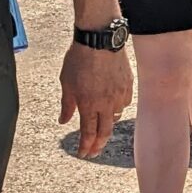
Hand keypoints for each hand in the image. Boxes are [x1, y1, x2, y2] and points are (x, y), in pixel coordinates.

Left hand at [59, 39, 131, 158]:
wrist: (100, 39)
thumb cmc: (79, 58)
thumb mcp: (66, 83)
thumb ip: (67, 105)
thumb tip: (63, 121)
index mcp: (89, 104)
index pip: (88, 133)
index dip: (86, 146)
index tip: (83, 154)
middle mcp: (106, 103)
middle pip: (105, 132)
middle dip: (98, 145)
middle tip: (94, 152)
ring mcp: (119, 95)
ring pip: (116, 118)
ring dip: (108, 126)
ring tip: (102, 129)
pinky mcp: (128, 85)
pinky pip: (124, 103)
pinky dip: (118, 109)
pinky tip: (114, 107)